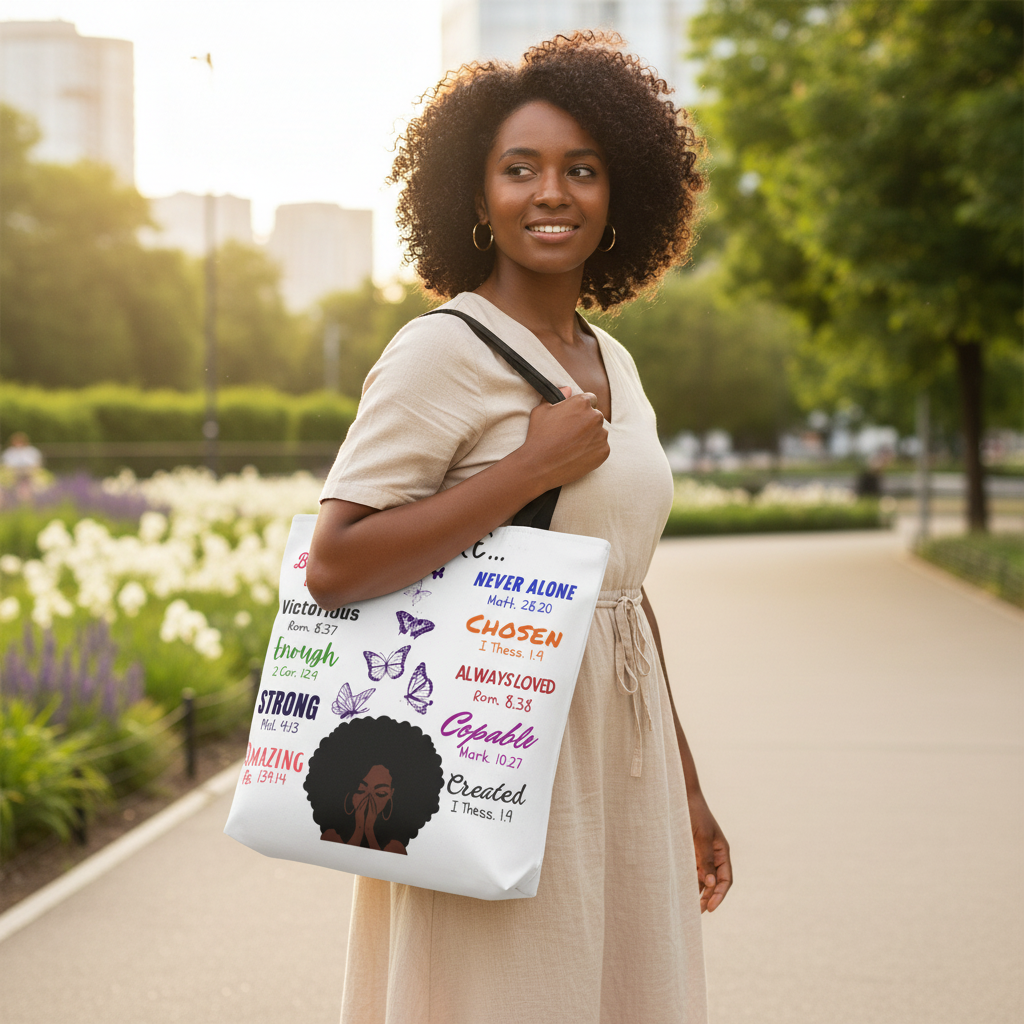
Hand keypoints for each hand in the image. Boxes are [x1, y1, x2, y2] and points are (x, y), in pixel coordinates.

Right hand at [520, 386, 608, 490]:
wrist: (540, 465)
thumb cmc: (538, 436)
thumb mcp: (542, 410)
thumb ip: (557, 396)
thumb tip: (568, 389)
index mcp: (582, 403)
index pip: (590, 399)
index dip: (582, 408)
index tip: (574, 417)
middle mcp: (595, 416)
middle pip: (595, 416)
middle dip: (586, 422)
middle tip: (570, 434)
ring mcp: (601, 435)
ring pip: (599, 433)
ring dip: (590, 437)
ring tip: (572, 446)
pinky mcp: (604, 452)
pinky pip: (601, 448)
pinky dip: (592, 451)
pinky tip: (577, 455)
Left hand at [689, 792, 731, 912]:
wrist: (681, 796)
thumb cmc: (694, 814)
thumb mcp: (701, 837)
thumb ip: (705, 859)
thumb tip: (710, 884)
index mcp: (722, 852)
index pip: (725, 880)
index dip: (720, 896)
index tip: (709, 908)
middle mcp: (714, 855)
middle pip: (714, 883)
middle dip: (708, 898)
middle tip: (696, 911)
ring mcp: (702, 854)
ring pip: (703, 879)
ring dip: (698, 891)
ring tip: (687, 905)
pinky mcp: (690, 852)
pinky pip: (692, 870)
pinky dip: (689, 880)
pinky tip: (681, 889)